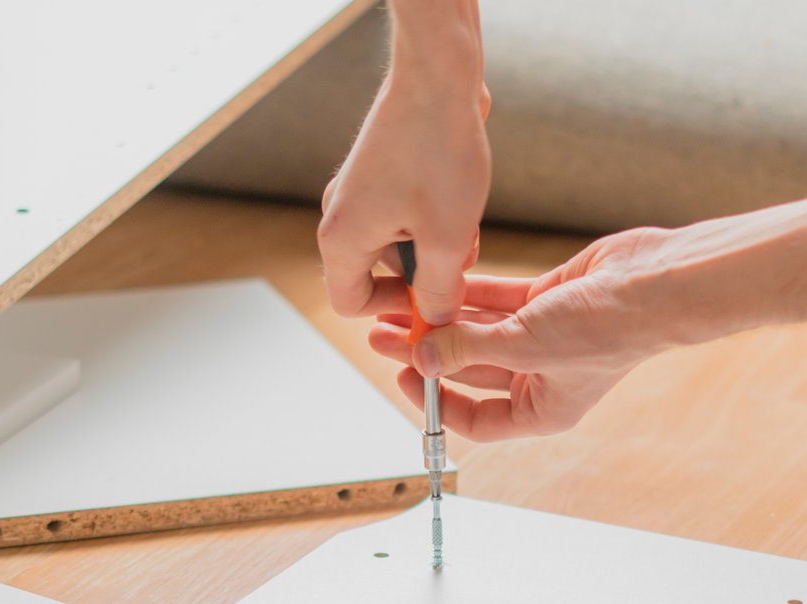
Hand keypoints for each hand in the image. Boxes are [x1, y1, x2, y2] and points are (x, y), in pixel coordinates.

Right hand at [318, 72, 490, 324]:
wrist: (437, 76)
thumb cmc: (437, 153)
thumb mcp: (447, 240)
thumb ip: (439, 293)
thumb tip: (435, 323)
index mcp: (342, 239)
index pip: (350, 303)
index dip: (392, 312)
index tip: (431, 301)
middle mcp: (341, 215)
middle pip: (379, 274)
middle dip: (424, 274)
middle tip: (458, 258)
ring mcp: (360, 192)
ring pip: (399, 243)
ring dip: (435, 245)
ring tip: (465, 222)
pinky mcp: (381, 172)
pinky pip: (405, 214)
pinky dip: (434, 217)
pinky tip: (461, 199)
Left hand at [368, 226, 752, 440]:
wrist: (656, 283)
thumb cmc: (608, 331)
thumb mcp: (525, 346)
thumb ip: (468, 349)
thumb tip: (422, 356)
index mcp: (541, 410)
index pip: (475, 419)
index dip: (436, 400)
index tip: (406, 375)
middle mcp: (540, 378)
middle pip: (469, 370)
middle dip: (427, 351)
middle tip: (385, 335)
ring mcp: (543, 339)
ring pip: (479, 332)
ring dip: (443, 319)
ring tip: (399, 303)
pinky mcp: (548, 302)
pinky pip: (498, 301)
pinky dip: (471, 293)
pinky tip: (439, 281)